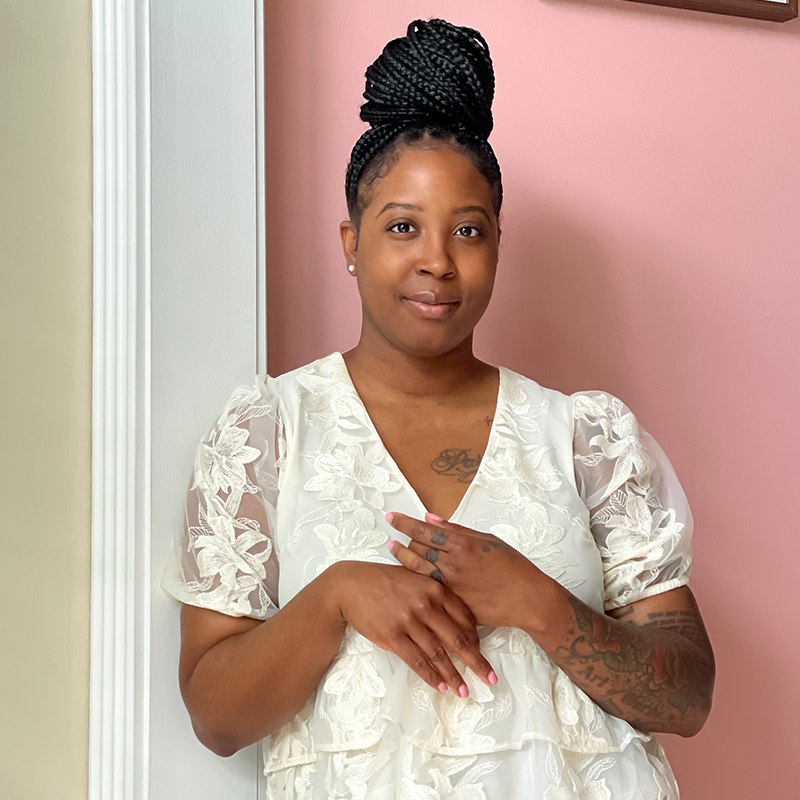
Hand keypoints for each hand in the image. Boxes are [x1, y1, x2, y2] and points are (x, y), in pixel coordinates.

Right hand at [330, 561, 497, 696]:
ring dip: (453, 676)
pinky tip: (439, 686)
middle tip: (488, 679)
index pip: (465, 618)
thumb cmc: (384, 581)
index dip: (477, 640)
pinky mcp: (392, 635)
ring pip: (439, 654)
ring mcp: (409, 620)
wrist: (351, 585)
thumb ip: (436, 596)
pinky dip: (430, 676)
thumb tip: (457, 620)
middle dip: (476, 662)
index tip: (483, 654)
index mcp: (435, 588)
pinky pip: (417, 660)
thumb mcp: (415, 579)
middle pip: (458, 639)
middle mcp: (426, 604)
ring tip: (463, 690)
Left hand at [386, 511, 545, 628]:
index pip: (425, 530)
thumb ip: (456, 530)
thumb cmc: (513, 567)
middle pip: (417, 549)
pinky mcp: (453, 604)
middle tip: (392, 535)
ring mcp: (451, 586)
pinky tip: (408, 575)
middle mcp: (454, 564)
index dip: (405, 523)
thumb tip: (431, 518)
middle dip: (403, 540)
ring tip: (393, 549)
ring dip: (404, 558)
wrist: (528, 599)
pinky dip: (416, 579)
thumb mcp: (487, 540)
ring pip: (418, 569)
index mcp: (463, 545)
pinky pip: (428, 589)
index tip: (392, 517)